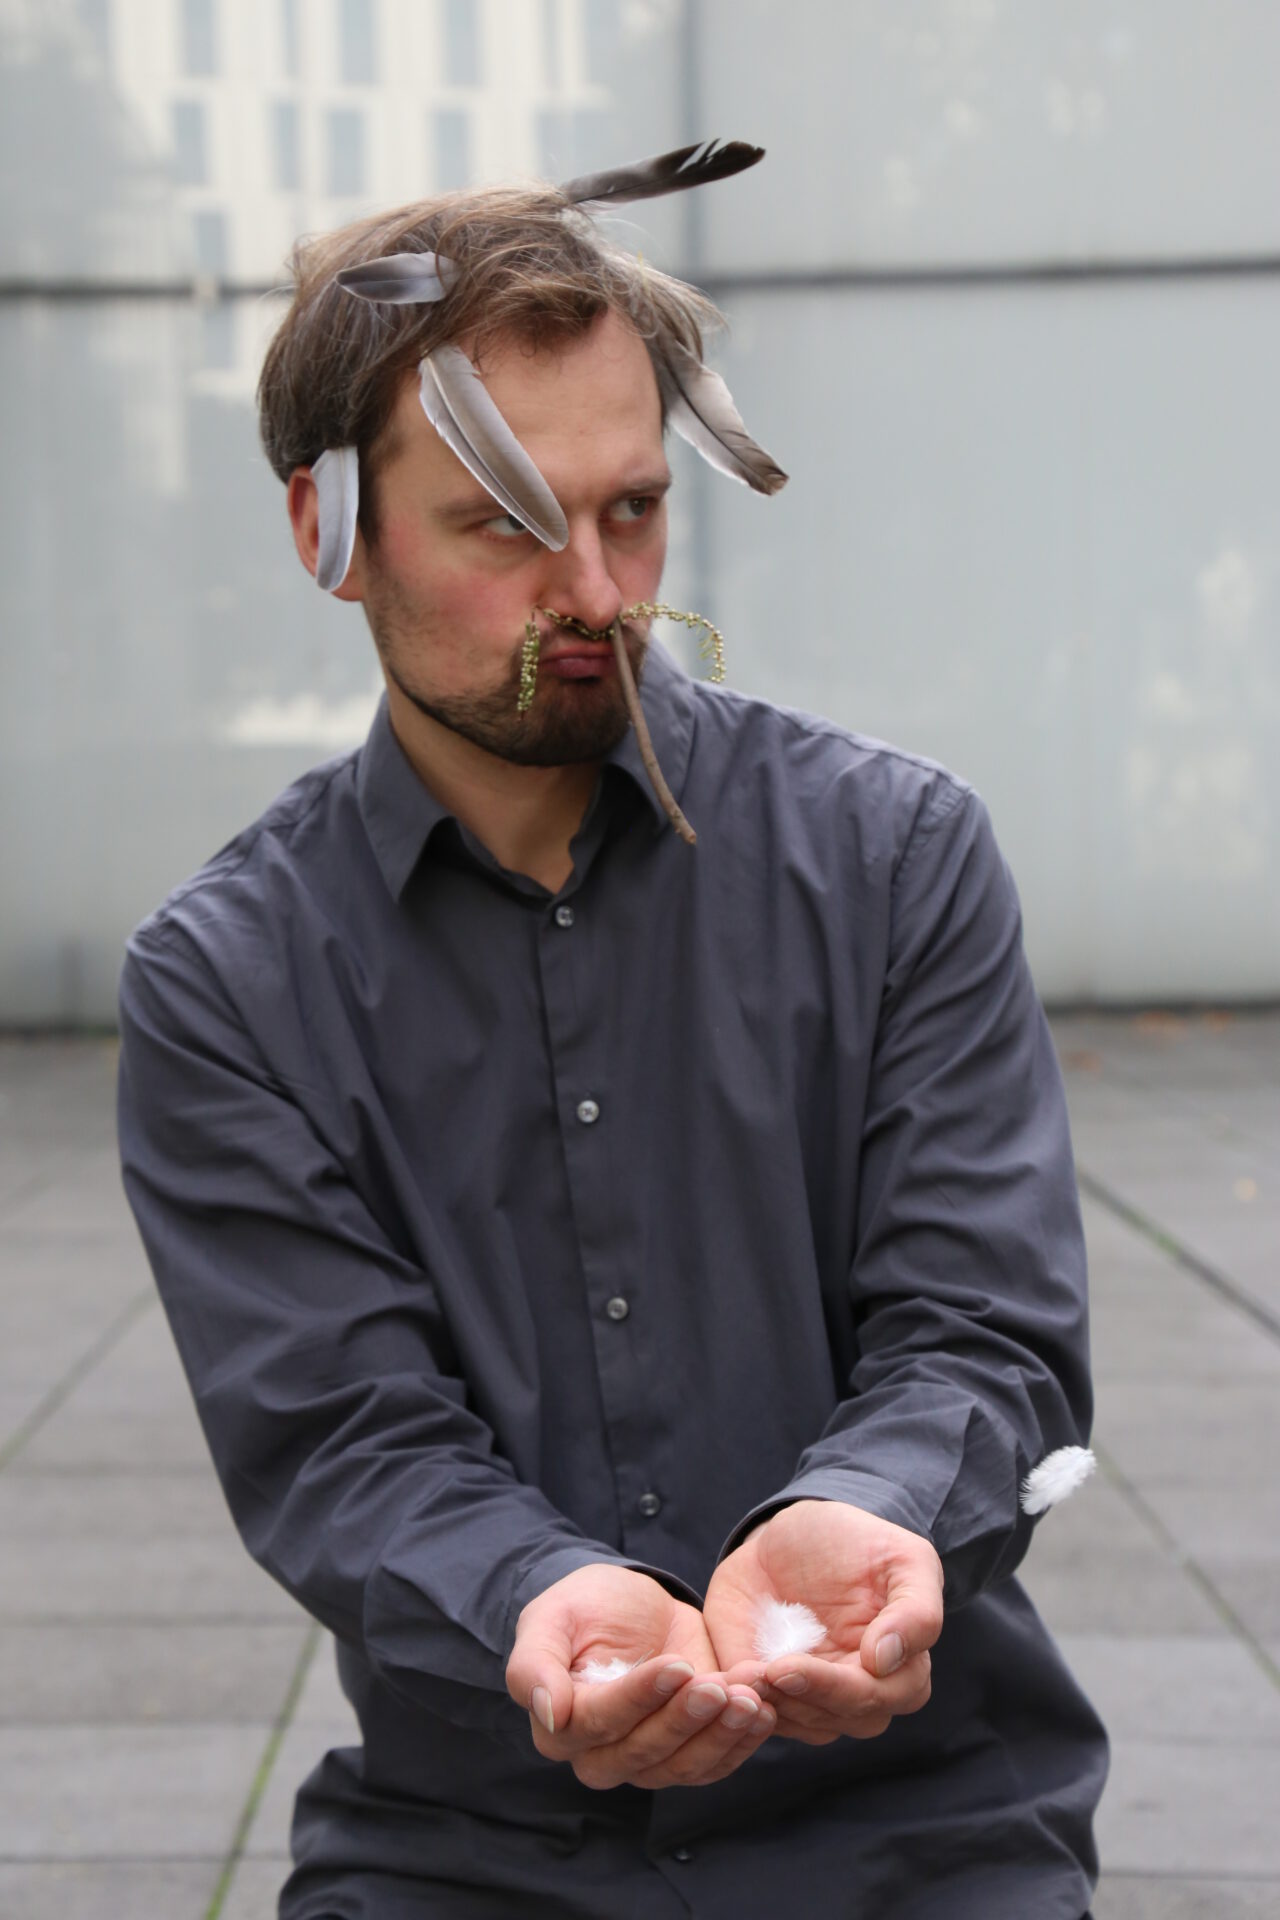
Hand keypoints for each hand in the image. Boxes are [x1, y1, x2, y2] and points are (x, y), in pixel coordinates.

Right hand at [506, 1563, 774, 1789]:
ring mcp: (647, 1760)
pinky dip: (741, 1741)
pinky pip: (714, 1763)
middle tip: (720, 1686)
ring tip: (751, 1700)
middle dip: (685, 1720)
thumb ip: (534, 1664)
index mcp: (562, 1727)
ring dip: (721, 1736)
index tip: (676, 1666)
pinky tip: (763, 1711)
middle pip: (646, 1753)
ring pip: (685, 1766)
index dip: (639, 1698)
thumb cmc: (580, 1609)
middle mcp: (602, 1756)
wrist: (625, 1606)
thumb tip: (549, 1713)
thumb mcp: (550, 1619)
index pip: (601, 1723)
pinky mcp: (686, 1753)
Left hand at [703, 1500, 941, 1744]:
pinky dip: (744, 1704)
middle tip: (769, 1670)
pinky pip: (764, 1717)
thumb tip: (885, 1661)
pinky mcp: (773, 1695)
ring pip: (804, 1725)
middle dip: (805, 1696)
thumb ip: (915, 1609)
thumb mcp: (902, 1558)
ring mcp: (817, 1698)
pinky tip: (726, 1682)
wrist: (789, 1536)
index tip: (800, 1664)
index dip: (842, 1687)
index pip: (884, 1696)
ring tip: (743, 1675)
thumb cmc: (857, 1543)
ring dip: (774, 1704)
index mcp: (904, 1668)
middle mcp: (863, 1693)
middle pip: (844, 1718)